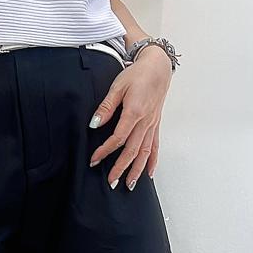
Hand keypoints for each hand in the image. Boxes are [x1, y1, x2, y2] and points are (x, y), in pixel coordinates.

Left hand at [88, 46, 171, 188]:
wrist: (158, 67)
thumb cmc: (137, 75)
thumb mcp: (117, 86)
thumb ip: (106, 107)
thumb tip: (94, 124)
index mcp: (134, 112)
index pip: (118, 138)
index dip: (105, 151)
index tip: (94, 160)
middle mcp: (146, 122)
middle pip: (133, 151)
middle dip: (121, 168)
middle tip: (111, 182)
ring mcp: (153, 125)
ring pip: (145, 153)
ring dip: (137, 170)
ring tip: (128, 184)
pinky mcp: (156, 125)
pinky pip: (155, 147)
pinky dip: (153, 161)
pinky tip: (149, 174)